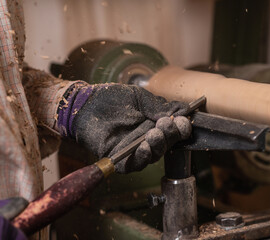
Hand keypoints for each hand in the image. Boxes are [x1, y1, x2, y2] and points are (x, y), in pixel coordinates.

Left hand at [60, 83, 190, 172]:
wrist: (86, 104)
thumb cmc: (112, 99)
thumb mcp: (138, 98)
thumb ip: (158, 105)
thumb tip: (183, 110)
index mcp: (154, 124)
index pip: (173, 131)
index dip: (180, 127)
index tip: (182, 120)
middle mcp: (147, 139)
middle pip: (166, 144)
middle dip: (170, 136)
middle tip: (166, 124)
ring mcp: (134, 150)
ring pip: (152, 155)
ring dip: (157, 146)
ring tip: (154, 134)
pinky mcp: (120, 159)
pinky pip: (134, 164)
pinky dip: (141, 157)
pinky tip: (144, 147)